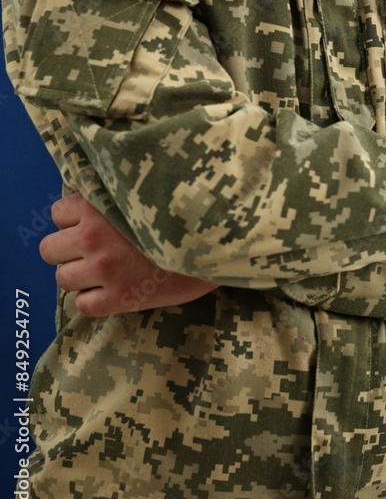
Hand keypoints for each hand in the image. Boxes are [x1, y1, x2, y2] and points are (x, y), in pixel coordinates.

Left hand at [38, 193, 218, 316]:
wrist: (221, 244)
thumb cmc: (189, 216)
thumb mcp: (150, 194)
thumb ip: (119, 195)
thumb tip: (97, 201)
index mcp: (100, 206)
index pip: (58, 213)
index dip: (76, 221)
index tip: (97, 225)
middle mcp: (94, 237)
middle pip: (50, 249)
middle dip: (70, 251)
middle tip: (97, 253)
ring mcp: (105, 269)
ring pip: (63, 278)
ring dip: (82, 277)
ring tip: (108, 274)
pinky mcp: (119, 298)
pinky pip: (83, 305)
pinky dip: (95, 301)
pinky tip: (115, 292)